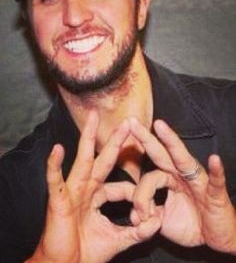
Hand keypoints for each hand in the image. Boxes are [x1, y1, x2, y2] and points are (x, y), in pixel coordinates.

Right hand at [26, 112, 160, 262]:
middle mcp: (86, 189)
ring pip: (82, 160)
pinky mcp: (58, 200)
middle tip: (127, 122)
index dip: (136, 196)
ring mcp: (72, 192)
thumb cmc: (85, 252)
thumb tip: (158, 222)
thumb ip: (137, 231)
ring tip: (92, 118)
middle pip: (103, 159)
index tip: (148, 211)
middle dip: (115, 140)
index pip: (121, 186)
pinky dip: (55, 165)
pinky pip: (56, 180)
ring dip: (87, 138)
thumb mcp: (117, 239)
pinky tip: (57, 149)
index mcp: (98, 196)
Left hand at [130, 118, 235, 253]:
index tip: (137, 215)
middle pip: (160, 153)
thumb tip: (133, 215)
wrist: (214, 239)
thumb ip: (148, 213)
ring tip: (160, 126)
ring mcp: (198, 182)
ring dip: (171, 141)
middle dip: (145, 137)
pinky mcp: (215, 195)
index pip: (149, 177)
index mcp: (169, 179)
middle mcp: (182, 175)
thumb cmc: (189, 224)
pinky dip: (217, 171)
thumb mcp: (163, 220)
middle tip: (131, 122)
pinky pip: (216, 182)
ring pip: (183, 159)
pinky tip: (214, 159)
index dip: (141, 196)